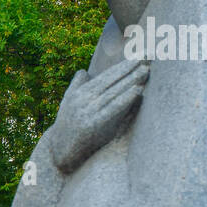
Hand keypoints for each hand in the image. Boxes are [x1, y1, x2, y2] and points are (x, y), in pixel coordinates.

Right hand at [47, 56, 148, 173]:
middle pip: (111, 80)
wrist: (60, 149)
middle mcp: (83, 99)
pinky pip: (114, 108)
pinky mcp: (94, 124)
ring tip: (146, 70)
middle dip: (129, 68)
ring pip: (114, 92)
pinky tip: (138, 90)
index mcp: (80, 93)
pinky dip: (126, 98)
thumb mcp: (67, 103)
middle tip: (146, 57)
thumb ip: (76, 86)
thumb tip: (83, 72)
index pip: (106, 76)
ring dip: (131, 80)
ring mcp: (88, 111)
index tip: (137, 58)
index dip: (122, 66)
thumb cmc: (68, 126)